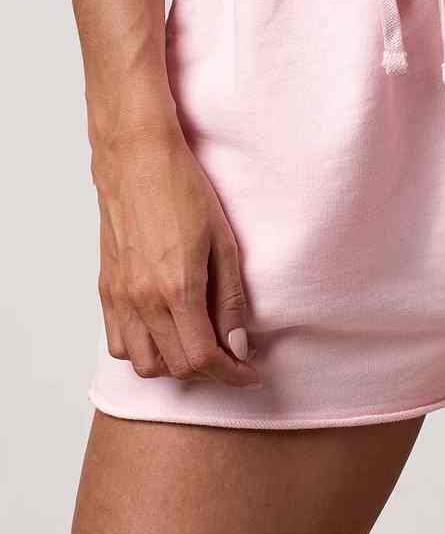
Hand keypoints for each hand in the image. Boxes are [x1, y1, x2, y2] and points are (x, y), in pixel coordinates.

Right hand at [91, 123, 260, 387]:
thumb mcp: (224, 243)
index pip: (203, 358)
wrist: (137, 160)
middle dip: (209, 371)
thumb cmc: (185, 191)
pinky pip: (118, 342)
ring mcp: (120, 296)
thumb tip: (238, 344)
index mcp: (177, 289)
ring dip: (174, 364)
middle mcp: (142, 300)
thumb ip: (229, 299)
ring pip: (142, 363)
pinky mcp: (106, 288)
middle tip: (232, 357)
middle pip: (174, 367)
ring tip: (200, 343)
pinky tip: (167, 331)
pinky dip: (144, 350)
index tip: (249, 371)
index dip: (231, 373)